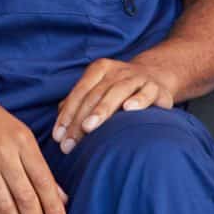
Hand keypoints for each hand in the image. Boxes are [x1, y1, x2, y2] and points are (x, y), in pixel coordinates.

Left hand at [53, 56, 176, 152]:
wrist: (156, 76)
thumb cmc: (119, 90)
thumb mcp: (98, 90)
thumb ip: (78, 105)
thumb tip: (59, 127)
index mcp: (99, 70)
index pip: (80, 92)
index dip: (67, 114)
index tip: (58, 137)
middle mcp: (117, 71)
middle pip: (95, 95)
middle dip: (79, 120)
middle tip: (69, 143)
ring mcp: (137, 78)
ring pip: (117, 92)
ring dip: (101, 110)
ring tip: (88, 127)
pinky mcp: (155, 88)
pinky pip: (146, 93)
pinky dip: (138, 100)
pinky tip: (128, 109)